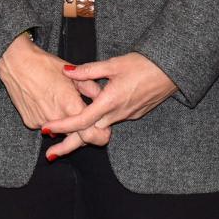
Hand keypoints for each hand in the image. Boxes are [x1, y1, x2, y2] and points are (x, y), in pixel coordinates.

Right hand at [0, 34, 111, 159]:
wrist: (16, 62)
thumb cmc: (45, 65)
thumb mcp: (72, 74)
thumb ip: (91, 89)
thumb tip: (102, 99)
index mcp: (71, 106)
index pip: (91, 134)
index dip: (100, 134)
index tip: (103, 130)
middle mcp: (57, 119)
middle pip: (76, 137)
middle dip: (83, 132)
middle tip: (84, 118)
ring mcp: (42, 122)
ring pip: (61, 133)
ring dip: (66, 126)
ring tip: (61, 103)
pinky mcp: (30, 122)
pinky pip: (46, 127)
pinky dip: (50, 120)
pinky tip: (46, 103)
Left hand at [42, 52, 176, 142]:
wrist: (172, 69)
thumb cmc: (145, 64)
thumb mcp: (114, 63)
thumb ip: (89, 70)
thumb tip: (67, 72)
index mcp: (110, 102)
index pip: (81, 120)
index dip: (62, 126)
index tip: (46, 129)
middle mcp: (118, 114)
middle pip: (88, 135)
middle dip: (69, 145)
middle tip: (50, 155)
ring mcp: (127, 116)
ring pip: (100, 130)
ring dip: (83, 135)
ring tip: (64, 139)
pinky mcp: (134, 113)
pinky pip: (111, 122)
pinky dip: (98, 124)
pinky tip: (91, 119)